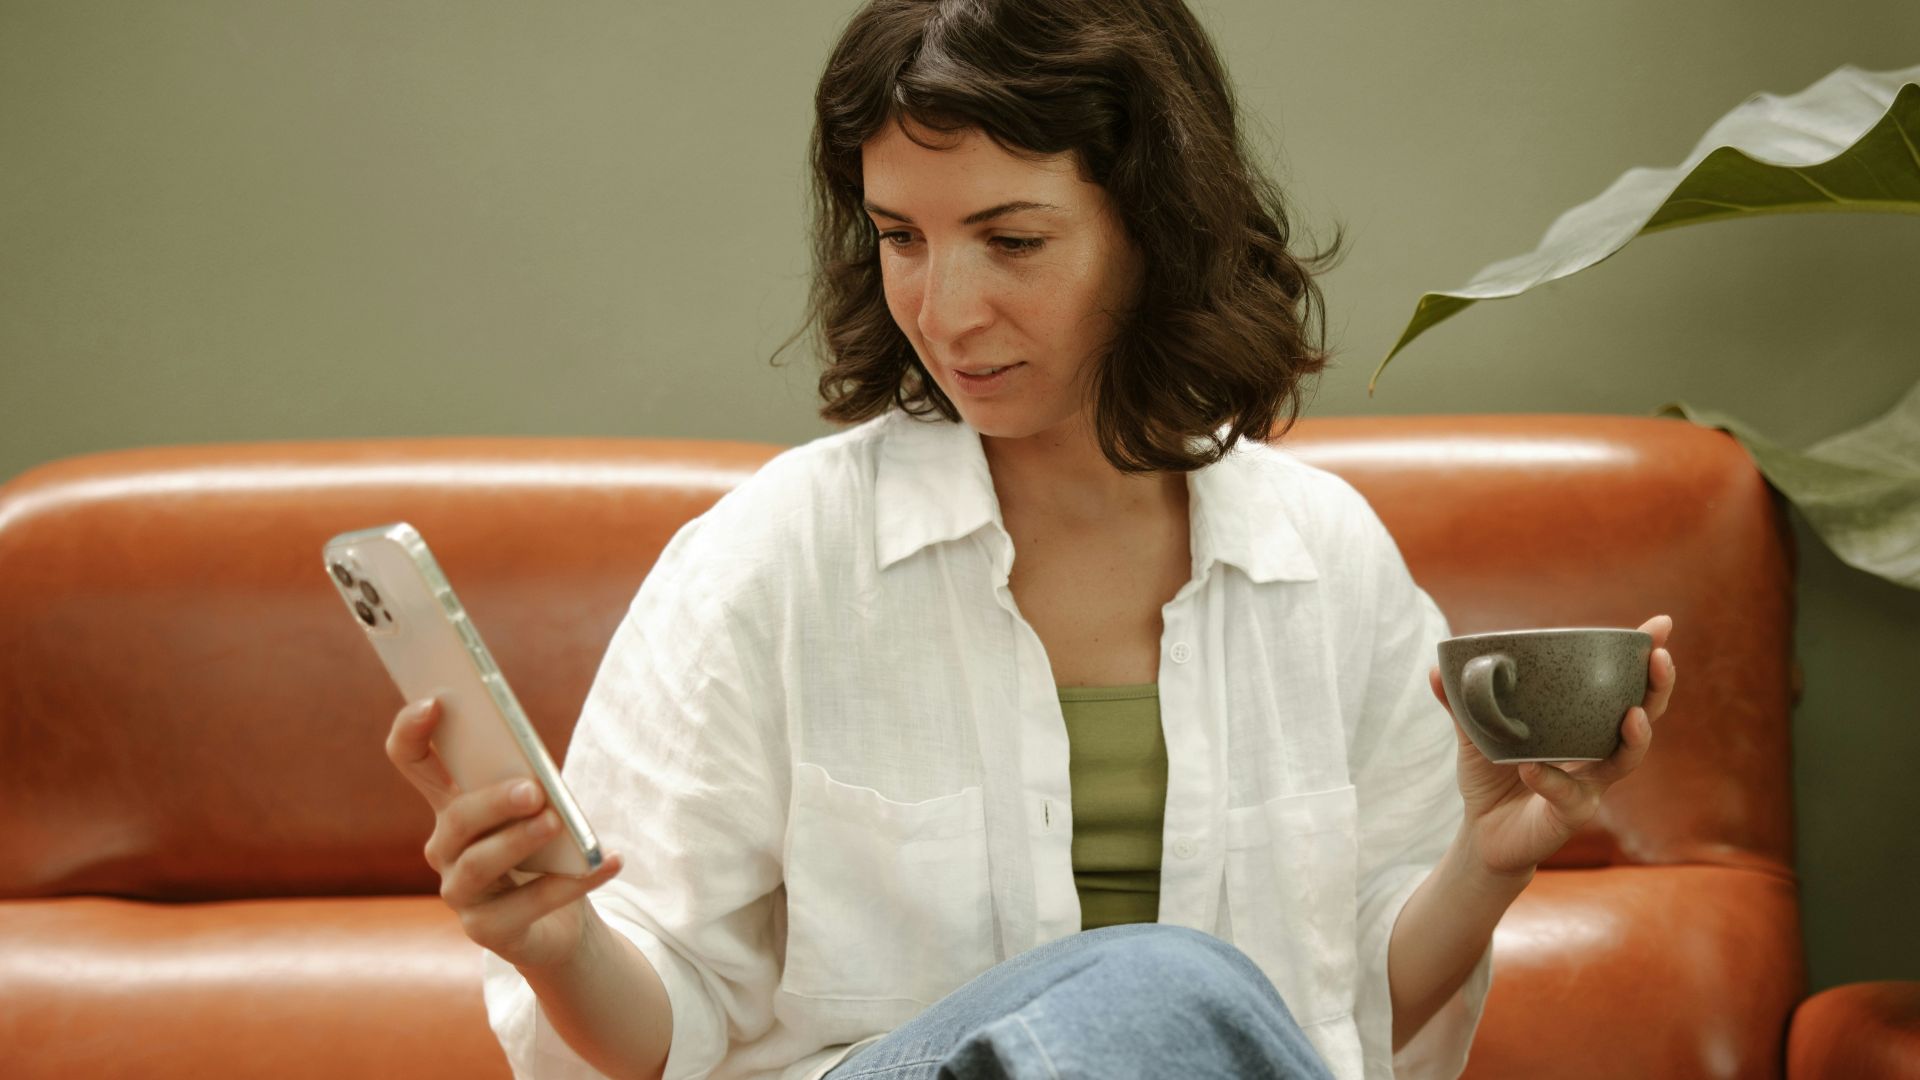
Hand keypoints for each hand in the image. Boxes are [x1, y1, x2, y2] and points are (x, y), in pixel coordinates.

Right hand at [385, 697, 623, 970]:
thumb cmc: (548, 851)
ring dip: (520, 841)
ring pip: (479, 864)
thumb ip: (531, 783)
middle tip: (533, 790)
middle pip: (456, 819)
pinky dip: (573, 883)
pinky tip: (610, 861)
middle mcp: (446, 848)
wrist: (562, 925)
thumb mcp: (541, 809)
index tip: (433, 701)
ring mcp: (461, 893)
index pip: (413, 761)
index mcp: (452, 805)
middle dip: (492, 801)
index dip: (412, 732)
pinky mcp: (486, 931)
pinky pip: (527, 905)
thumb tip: (538, 772)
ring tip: (556, 822)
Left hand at [1427, 614, 1677, 878]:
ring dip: (1635, 737)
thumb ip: (1461, 704)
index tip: (1662, 625)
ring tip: (1631, 713)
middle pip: (1643, 718)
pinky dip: (1550, 779)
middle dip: (1657, 688)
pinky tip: (1531, 768)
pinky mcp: (1571, 815)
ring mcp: (1590, 786)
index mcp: (1582, 726)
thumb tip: (1436, 669)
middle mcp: (1596, 754)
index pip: (1622, 687)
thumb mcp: (1476, 734)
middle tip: (1660, 660)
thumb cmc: (1491, 778)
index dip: (1645, 659)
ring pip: (1625, 761)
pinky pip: (1567, 794)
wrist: (1482, 834)